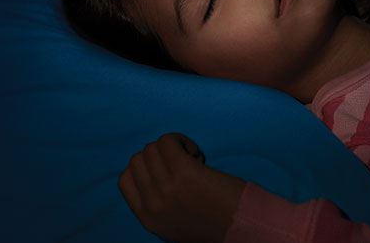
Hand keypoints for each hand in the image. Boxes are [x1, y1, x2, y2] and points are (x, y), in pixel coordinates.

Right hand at [119, 133, 246, 242]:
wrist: (244, 228)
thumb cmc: (219, 222)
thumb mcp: (176, 224)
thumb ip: (160, 206)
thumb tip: (154, 177)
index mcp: (148, 219)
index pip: (125, 181)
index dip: (146, 169)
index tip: (168, 171)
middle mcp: (152, 205)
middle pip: (138, 160)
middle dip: (159, 156)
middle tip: (184, 165)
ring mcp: (165, 188)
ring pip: (151, 148)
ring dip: (172, 147)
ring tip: (194, 160)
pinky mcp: (183, 173)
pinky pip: (167, 141)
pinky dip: (181, 140)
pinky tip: (198, 154)